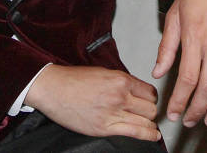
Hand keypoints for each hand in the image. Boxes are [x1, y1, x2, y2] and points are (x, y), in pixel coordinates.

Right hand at [24, 65, 161, 141]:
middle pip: (151, 107)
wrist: (54, 89)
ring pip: (147, 120)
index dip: (150, 97)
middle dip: (150, 110)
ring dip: (149, 123)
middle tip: (146, 112)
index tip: (149, 100)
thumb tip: (135, 90)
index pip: (149, 91)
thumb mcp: (103, 72)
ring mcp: (113, 113)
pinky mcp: (105, 128)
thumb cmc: (73, 80)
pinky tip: (153, 135)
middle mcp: (119, 96)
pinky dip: (148, 135)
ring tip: (150, 124)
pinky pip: (135, 132)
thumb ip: (121, 81)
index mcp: (120, 80)